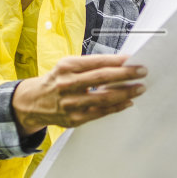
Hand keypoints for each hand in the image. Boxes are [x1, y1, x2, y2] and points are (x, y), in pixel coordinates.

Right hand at [12, 54, 145, 133]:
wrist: (34, 102)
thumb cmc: (57, 80)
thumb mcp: (68, 66)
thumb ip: (90, 65)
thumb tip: (120, 63)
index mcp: (67, 66)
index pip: (97, 61)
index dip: (117, 60)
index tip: (133, 59)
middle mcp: (67, 84)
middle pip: (102, 78)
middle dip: (125, 74)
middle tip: (142, 71)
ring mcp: (70, 103)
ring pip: (104, 98)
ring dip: (125, 92)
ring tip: (140, 87)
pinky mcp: (74, 119)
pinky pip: (100, 113)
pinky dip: (117, 107)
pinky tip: (128, 102)